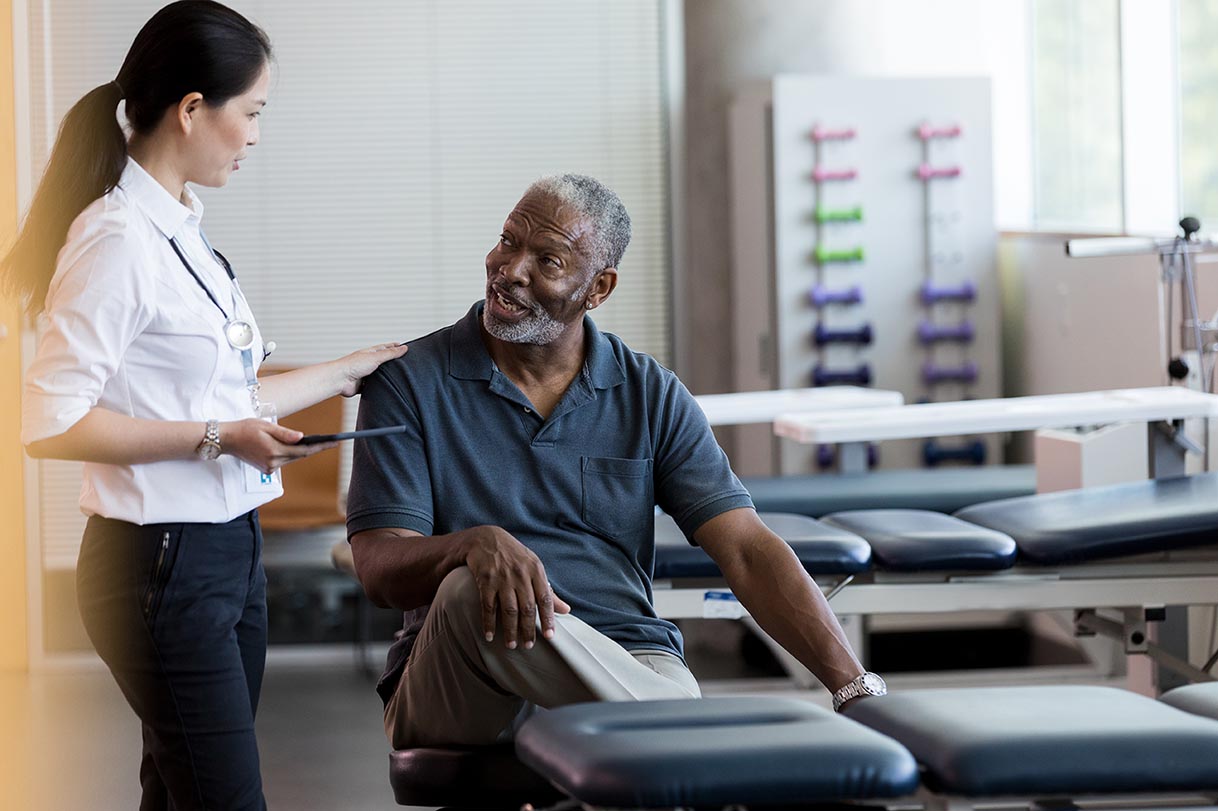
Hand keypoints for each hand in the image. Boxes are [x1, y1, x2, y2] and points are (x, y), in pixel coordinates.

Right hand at [219, 418, 336, 473]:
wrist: (226, 440)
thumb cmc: (245, 429)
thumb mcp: (266, 426)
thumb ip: (285, 433)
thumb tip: (302, 438)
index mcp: (274, 451)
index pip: (304, 450)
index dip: (321, 446)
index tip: (335, 442)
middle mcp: (273, 462)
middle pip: (300, 456)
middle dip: (315, 448)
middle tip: (331, 441)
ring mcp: (269, 468)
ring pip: (292, 458)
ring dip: (302, 451)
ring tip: (319, 443)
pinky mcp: (266, 469)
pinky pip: (284, 461)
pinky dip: (291, 454)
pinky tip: (297, 447)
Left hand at [335, 342, 408, 396]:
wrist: (340, 380)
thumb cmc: (352, 366)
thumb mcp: (376, 357)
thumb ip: (390, 354)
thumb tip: (404, 348)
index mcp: (370, 353)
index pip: (385, 348)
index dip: (394, 347)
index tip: (402, 346)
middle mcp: (368, 362)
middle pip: (383, 361)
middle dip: (392, 361)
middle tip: (403, 360)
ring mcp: (366, 374)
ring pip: (380, 374)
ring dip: (386, 375)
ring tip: (397, 376)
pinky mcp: (363, 385)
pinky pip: (374, 385)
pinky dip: (379, 386)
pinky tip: (385, 387)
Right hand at [462, 525, 570, 649]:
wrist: (486, 539)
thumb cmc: (514, 556)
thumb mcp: (534, 567)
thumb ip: (549, 590)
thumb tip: (566, 610)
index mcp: (536, 570)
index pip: (545, 598)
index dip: (548, 618)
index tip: (550, 636)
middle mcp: (520, 574)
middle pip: (527, 608)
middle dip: (528, 629)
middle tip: (528, 646)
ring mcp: (502, 578)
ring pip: (509, 610)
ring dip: (510, 630)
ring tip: (511, 645)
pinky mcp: (485, 581)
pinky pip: (488, 606)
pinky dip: (489, 623)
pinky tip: (490, 635)